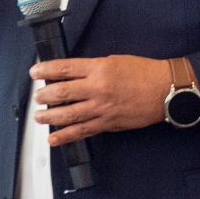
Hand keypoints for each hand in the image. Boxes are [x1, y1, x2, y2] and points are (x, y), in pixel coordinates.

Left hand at [31, 55, 171, 146]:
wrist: (165, 90)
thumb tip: (72, 74)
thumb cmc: (143, 72)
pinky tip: (53, 138)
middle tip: (37, 96)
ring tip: (39, 116)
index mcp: (99, 68)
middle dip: (44, 95)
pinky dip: (65, 136)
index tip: (34, 72)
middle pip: (62, 93)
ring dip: (49, 116)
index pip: (65, 68)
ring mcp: (101, 108)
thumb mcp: (115, 60)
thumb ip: (93, 68)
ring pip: (68, 114)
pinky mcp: (107, 124)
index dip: (46, 70)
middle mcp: (97, 88)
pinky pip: (82, 131)